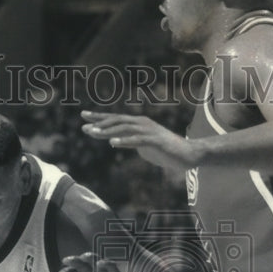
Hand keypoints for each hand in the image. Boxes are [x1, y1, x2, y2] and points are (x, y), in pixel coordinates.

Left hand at [81, 110, 195, 171]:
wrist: (188, 155)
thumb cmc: (166, 151)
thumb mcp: (143, 146)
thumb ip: (130, 142)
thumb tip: (115, 142)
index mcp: (138, 124)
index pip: (115, 119)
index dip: (99, 117)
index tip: (83, 117)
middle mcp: (142, 124)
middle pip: (117, 121)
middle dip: (99, 123)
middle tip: (83, 126)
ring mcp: (149, 131)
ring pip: (124, 129)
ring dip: (108, 131)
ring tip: (94, 133)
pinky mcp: (155, 141)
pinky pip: (137, 140)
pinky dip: (124, 141)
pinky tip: (112, 143)